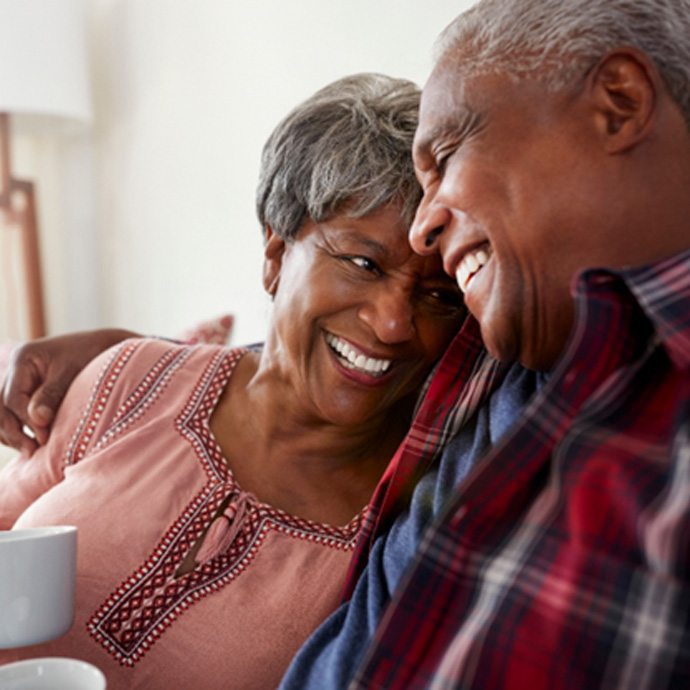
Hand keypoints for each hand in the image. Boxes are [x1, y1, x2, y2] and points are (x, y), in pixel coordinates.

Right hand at [0, 329, 137, 453]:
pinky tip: (29, 444)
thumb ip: (52, 394)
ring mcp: (17, 381)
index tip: (44, 438)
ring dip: (10, 433)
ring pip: (0, 412)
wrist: (102, 346)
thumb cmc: (90, 355)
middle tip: (31, 451)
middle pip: (0, 407)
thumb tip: (36, 420)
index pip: (13, 398)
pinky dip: (16, 429)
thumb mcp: (72, 372)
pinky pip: (9, 413)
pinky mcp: (24, 391)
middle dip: (12, 431)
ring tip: (30, 451)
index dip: (26, 421)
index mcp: (23, 358)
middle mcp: (14, 369)